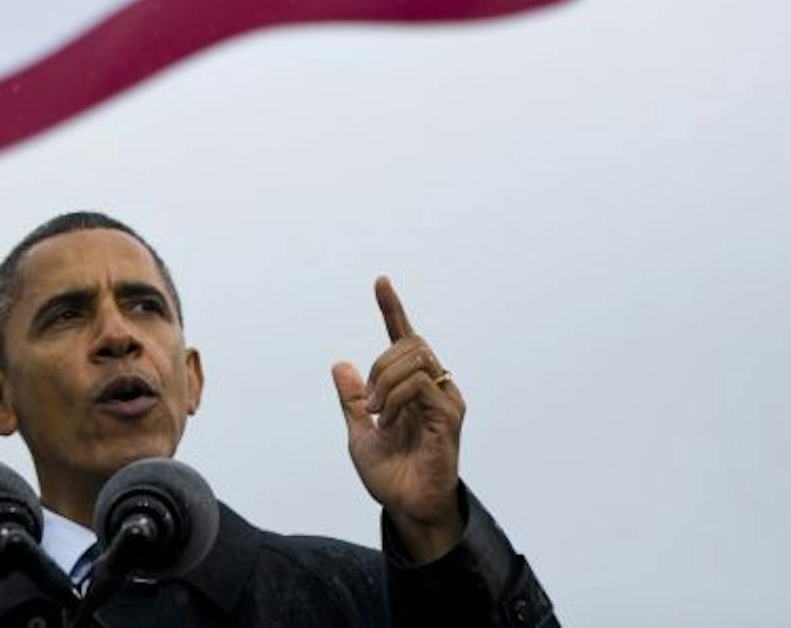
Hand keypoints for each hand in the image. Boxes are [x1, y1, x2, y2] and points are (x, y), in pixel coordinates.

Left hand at [332, 276, 465, 562]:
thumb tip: (340, 366)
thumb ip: (353, 400)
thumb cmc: (391, 473)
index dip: (392, 309)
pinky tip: (389, 422)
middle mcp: (434, 386)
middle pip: (410, 343)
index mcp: (411, 386)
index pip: (403, 338)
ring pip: (416, 357)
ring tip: (378, 415)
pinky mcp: (450, 416)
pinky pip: (421, 384)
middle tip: (368, 402)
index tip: (380, 282)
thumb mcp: (360, 432)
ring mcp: (445, 400)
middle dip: (379, 365)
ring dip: (386, 381)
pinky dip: (396, 397)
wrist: (406, 507)